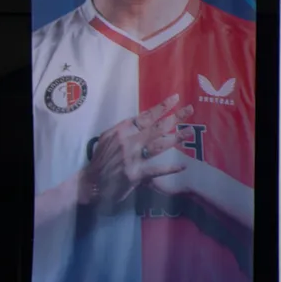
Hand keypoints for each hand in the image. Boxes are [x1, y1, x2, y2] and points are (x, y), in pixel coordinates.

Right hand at [78, 95, 191, 209]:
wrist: (90, 183)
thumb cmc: (100, 160)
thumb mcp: (107, 139)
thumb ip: (124, 130)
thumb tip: (143, 121)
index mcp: (121, 131)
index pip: (144, 116)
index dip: (161, 107)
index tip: (175, 98)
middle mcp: (128, 142)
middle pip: (155, 128)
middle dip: (174, 117)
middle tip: (189, 109)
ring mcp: (132, 158)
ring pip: (158, 145)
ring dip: (176, 138)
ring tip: (190, 131)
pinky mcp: (134, 174)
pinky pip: (155, 170)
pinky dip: (169, 169)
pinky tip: (182, 166)